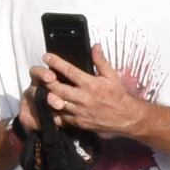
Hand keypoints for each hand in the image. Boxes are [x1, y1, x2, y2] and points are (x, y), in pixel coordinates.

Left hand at [32, 50, 146, 144]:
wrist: (127, 118)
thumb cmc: (119, 97)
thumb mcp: (112, 76)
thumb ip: (101, 61)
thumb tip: (95, 46)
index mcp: (90, 84)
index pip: (68, 70)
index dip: (55, 62)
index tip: (47, 57)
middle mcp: (83, 98)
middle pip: (57, 88)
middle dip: (47, 80)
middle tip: (42, 76)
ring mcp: (80, 111)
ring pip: (57, 103)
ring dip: (49, 96)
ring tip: (45, 90)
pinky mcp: (80, 122)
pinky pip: (62, 117)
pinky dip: (56, 111)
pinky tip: (54, 105)